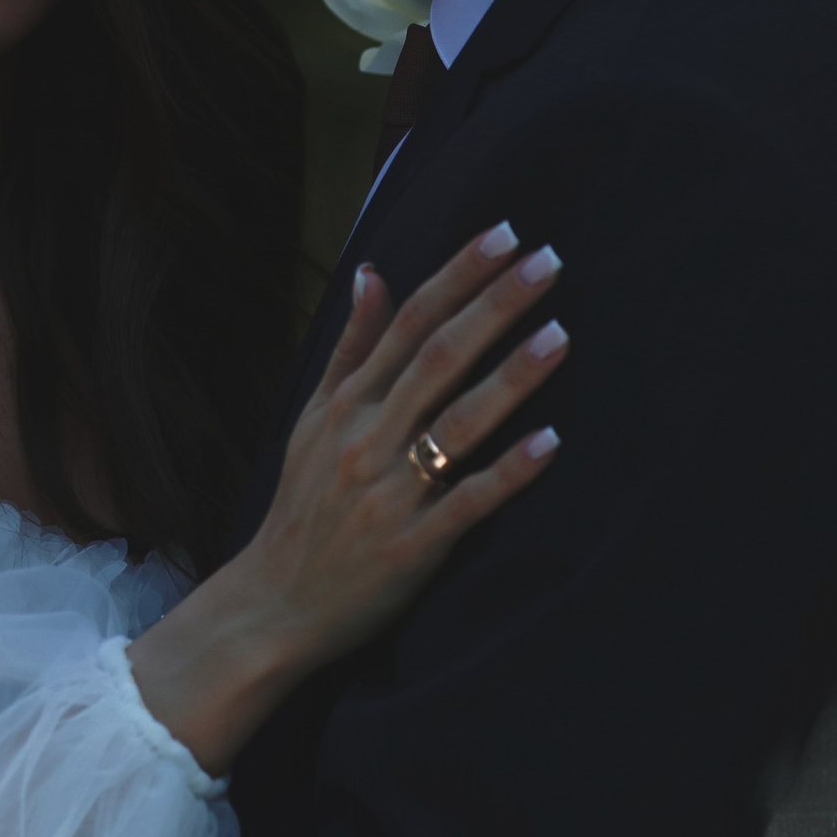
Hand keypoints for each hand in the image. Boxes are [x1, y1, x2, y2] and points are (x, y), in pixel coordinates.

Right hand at [129, 223, 566, 773]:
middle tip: (549, 261)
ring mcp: (391, 491)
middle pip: (437, 358)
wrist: (276, 601)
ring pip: (457, 423)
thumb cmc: (304, 505)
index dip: (457, 276)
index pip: (408, 323)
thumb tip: (371, 272)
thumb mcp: (313, 418)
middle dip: (495, 307)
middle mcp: (368, 438)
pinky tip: (551, 444)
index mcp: (347, 403)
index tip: (504, 235)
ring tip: (561, 336)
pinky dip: (509, 472)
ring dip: (511, 378)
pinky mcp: (415, 545)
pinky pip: (468, 502)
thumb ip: (350, 347)